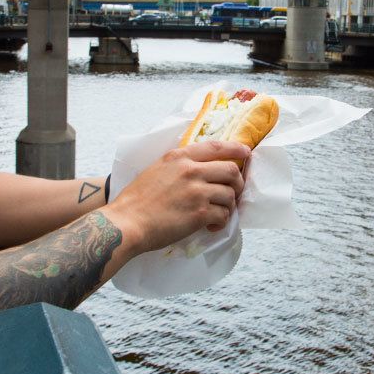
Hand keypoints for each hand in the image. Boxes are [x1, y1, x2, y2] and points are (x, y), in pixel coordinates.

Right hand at [105, 140, 249, 252]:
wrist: (127, 223)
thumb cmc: (135, 200)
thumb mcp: (156, 169)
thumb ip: (178, 166)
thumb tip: (198, 169)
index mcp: (179, 157)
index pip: (216, 146)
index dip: (236, 148)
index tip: (246, 152)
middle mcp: (191, 170)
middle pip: (231, 170)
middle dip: (238, 183)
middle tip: (233, 193)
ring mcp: (197, 192)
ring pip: (230, 194)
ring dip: (228, 205)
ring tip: (218, 213)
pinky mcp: (199, 213)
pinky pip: (224, 214)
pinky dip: (221, 222)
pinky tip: (211, 226)